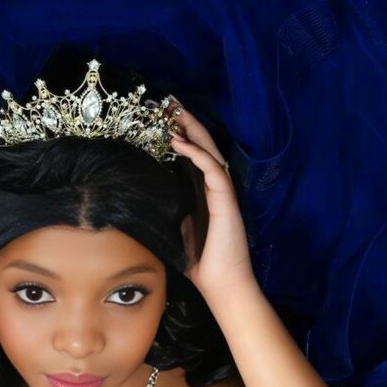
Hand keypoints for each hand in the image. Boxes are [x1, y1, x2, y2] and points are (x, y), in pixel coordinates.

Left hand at [164, 98, 255, 299]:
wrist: (222, 284)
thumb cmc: (202, 264)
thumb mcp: (181, 233)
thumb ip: (175, 214)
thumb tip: (160, 204)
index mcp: (205, 194)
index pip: (193, 156)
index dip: (181, 135)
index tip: (163, 117)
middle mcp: (215, 188)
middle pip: (203, 146)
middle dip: (187, 122)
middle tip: (170, 101)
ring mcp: (223, 193)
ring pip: (210, 151)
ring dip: (192, 130)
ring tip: (174, 112)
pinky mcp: (226, 201)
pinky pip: (211, 169)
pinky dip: (196, 153)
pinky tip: (179, 142)